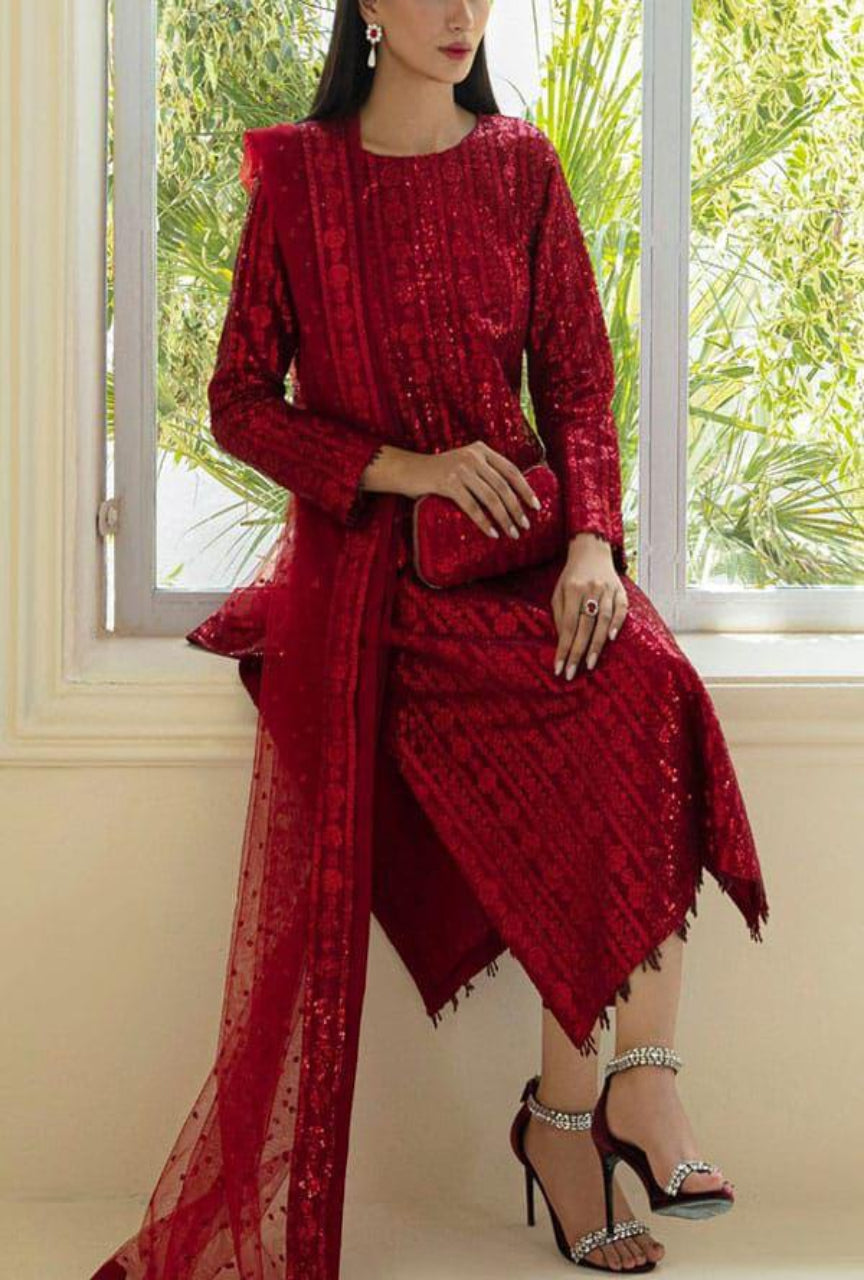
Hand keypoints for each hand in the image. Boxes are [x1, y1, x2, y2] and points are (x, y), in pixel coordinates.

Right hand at [396, 440, 541, 538]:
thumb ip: (484, 472)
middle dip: (517, 508)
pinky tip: (492, 533)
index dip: (525, 489)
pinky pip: (472, 506)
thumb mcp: (464, 464)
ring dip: (504, 518)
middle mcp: (473, 457)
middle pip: (503, 486)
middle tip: (525, 525)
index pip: (511, 470)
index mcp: (481, 450)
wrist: (408, 470)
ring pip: (490, 498)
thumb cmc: (438, 472)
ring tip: (512, 533)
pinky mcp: (447, 483)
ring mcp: (460, 469)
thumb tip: (511, 495)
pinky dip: (484, 522)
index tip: (536, 506)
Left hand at [551, 532, 627, 678]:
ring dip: (597, 644)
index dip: (563, 648)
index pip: (568, 625)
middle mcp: (591, 589)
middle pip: (585, 626)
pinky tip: (612, 639)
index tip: (559, 668)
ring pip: (603, 620)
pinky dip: (617, 623)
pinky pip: (621, 609)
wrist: (592, 551)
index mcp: (572, 589)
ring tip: (590, 664)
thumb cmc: (571, 576)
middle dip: (578, 652)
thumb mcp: (559, 591)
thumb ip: (560, 615)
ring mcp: (608, 590)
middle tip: (571, 673)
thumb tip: (563, 642)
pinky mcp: (621, 590)